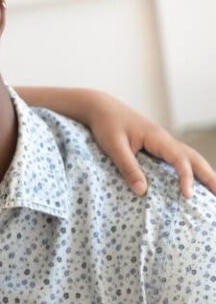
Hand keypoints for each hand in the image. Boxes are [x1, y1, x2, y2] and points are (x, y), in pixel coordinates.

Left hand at [88, 93, 215, 197]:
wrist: (100, 107)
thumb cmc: (106, 124)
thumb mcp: (114, 146)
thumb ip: (128, 167)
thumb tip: (143, 192)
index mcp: (157, 137)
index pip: (180, 159)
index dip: (186, 178)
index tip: (188, 196)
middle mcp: (164, 139)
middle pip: (193, 158)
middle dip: (209, 176)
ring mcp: (161, 142)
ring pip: (189, 157)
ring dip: (203, 172)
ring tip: (214, 190)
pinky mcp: (155, 145)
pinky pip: (178, 158)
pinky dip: (190, 169)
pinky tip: (192, 181)